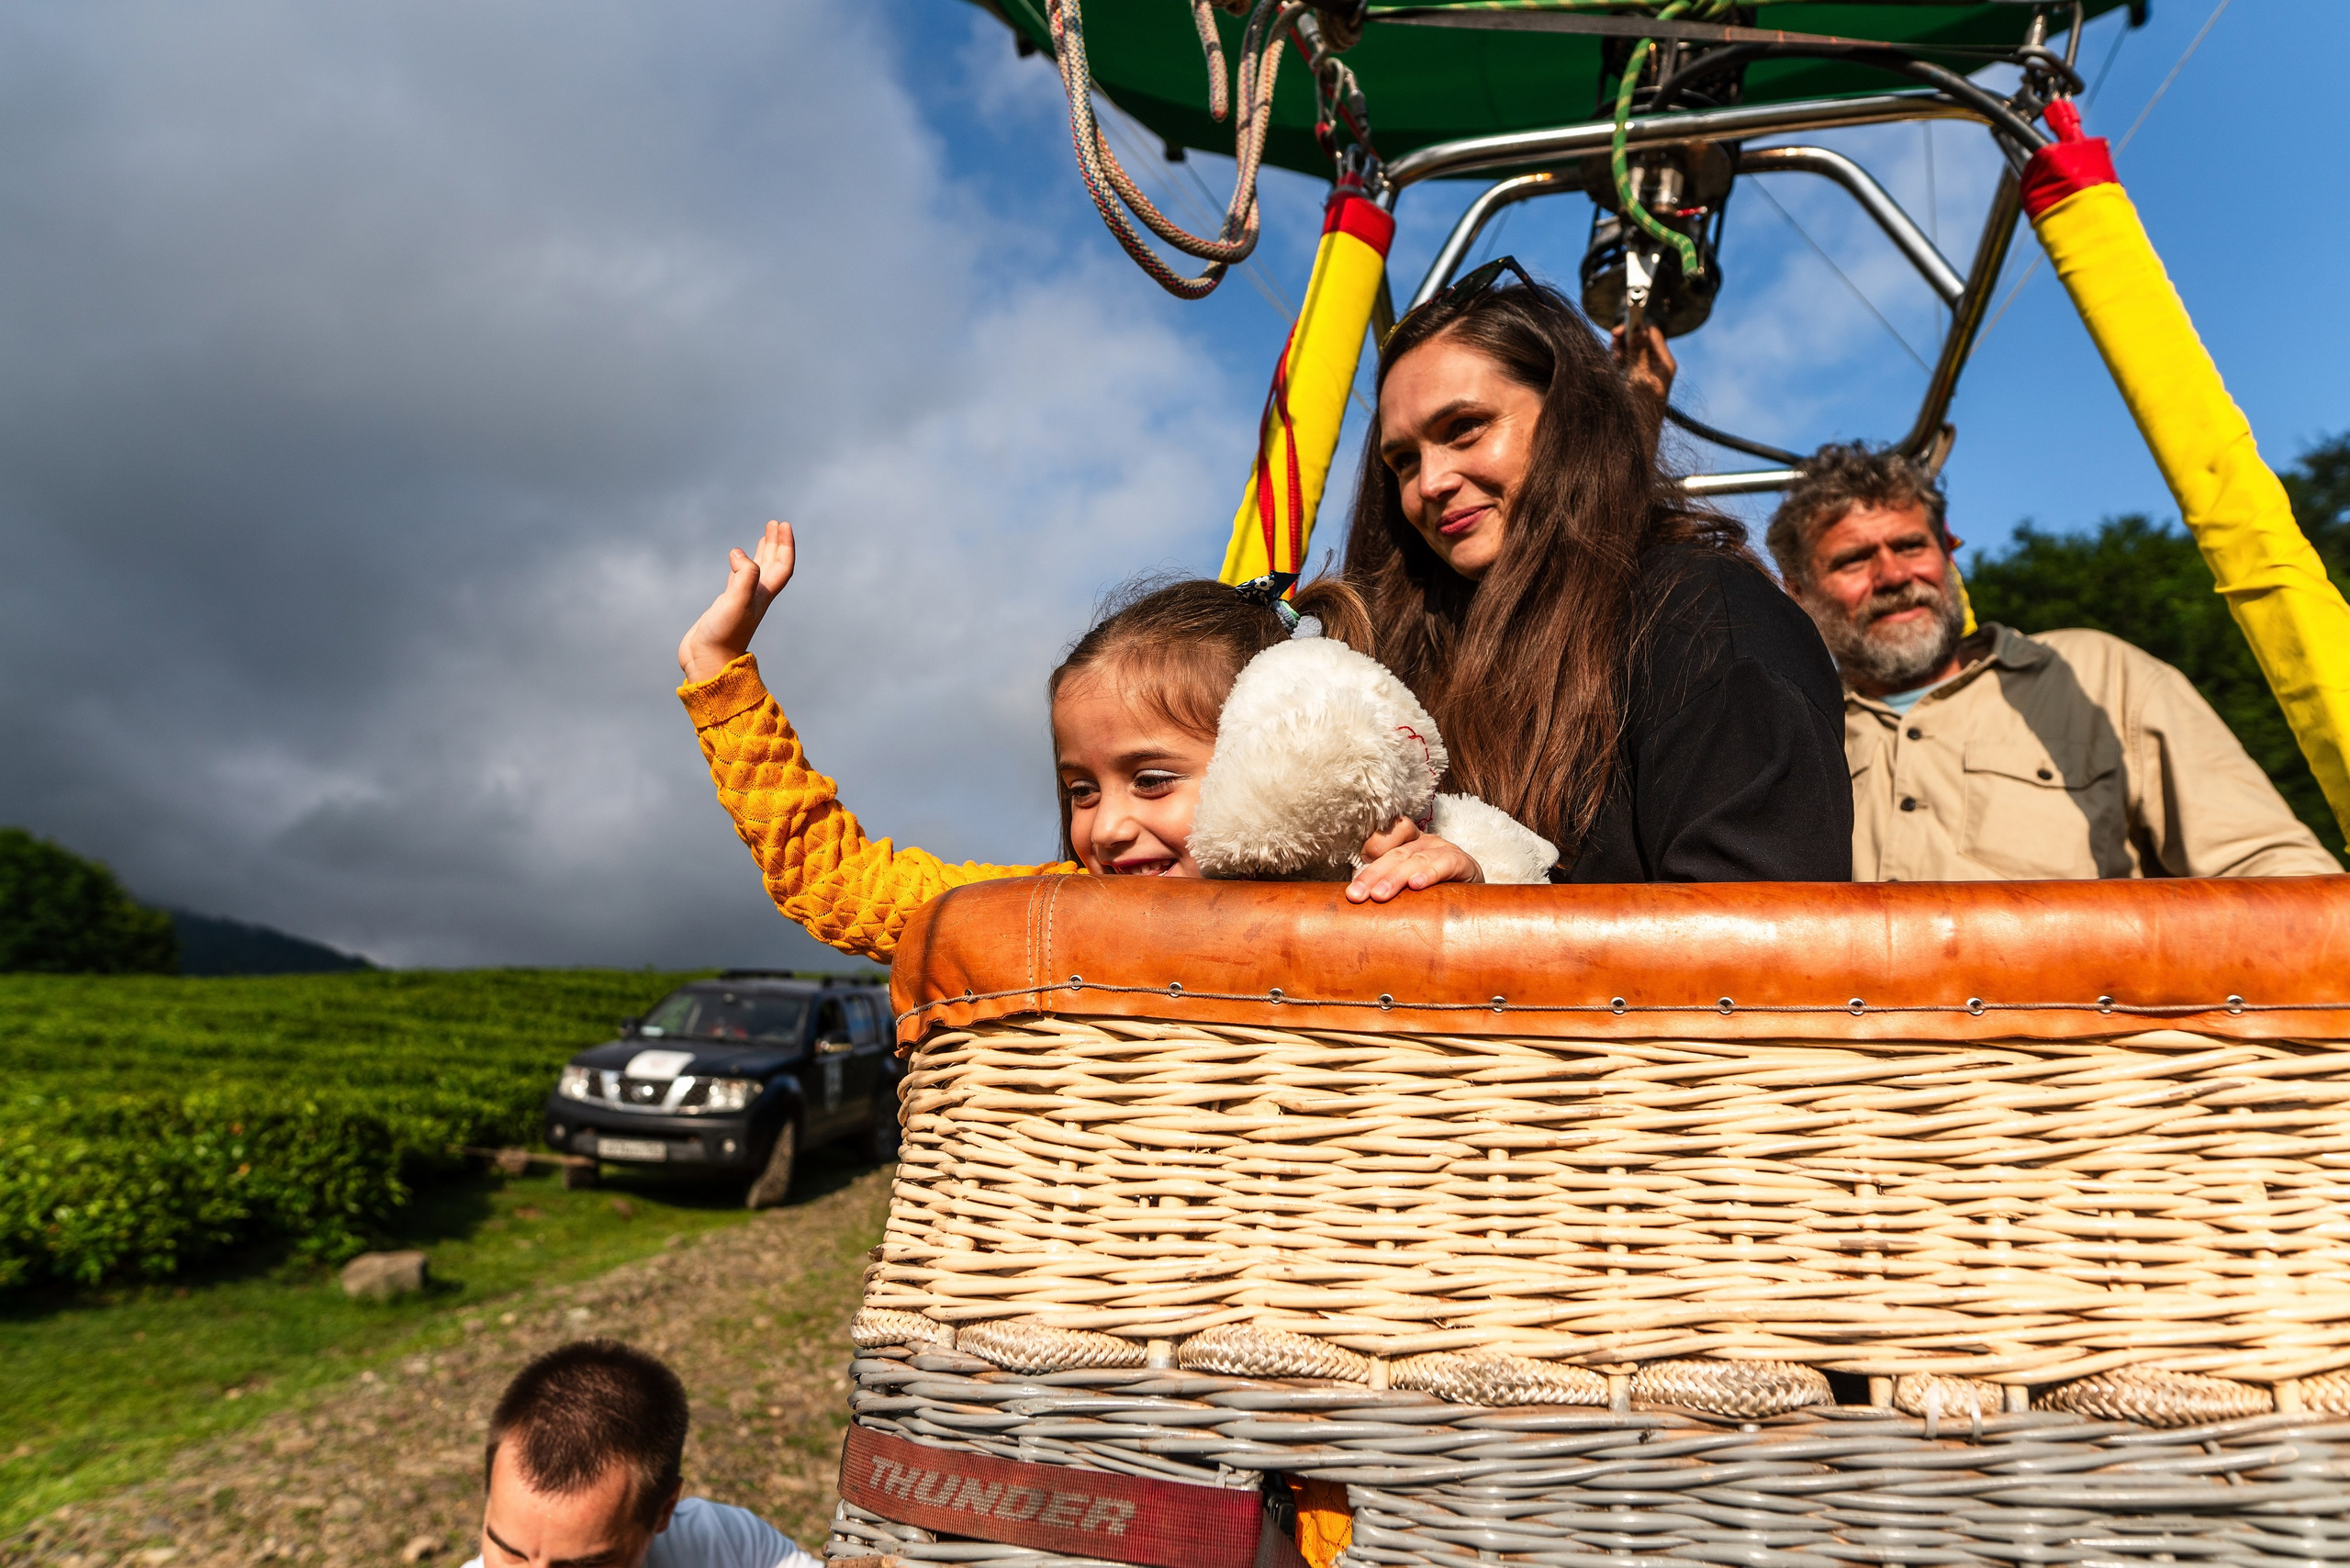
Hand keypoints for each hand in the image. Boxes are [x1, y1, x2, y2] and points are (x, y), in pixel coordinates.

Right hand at [678, 520, 793, 683]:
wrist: (707, 662)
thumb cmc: (723, 636)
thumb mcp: (736, 602)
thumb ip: (744, 576)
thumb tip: (740, 554)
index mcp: (763, 595)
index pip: (782, 566)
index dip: (785, 545)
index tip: (782, 524)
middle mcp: (755, 597)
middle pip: (773, 565)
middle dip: (775, 543)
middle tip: (774, 523)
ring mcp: (741, 601)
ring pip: (757, 571)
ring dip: (762, 552)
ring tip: (764, 535)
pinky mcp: (726, 606)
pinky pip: (738, 579)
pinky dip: (740, 565)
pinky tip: (736, 559)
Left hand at [1345, 817, 1484, 902]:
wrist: (1476, 900)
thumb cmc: (1433, 895)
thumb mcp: (1405, 889)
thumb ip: (1381, 887)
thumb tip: (1352, 897)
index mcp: (1405, 844)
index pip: (1383, 838)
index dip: (1367, 854)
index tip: (1352, 881)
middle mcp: (1422, 842)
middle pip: (1394, 853)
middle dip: (1372, 875)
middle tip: (1356, 895)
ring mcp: (1442, 849)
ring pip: (1415, 859)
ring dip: (1395, 878)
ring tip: (1380, 895)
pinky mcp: (1462, 861)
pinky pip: (1444, 864)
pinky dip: (1429, 874)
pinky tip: (1417, 885)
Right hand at [1612, 322, 1675, 453]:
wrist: (1636, 435)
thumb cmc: (1642, 408)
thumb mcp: (1640, 374)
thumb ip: (1639, 350)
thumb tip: (1639, 327)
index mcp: (1664, 363)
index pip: (1652, 333)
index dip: (1637, 327)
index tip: (1622, 329)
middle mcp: (1656, 366)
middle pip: (1640, 340)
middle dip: (1626, 339)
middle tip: (1614, 340)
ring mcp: (1644, 373)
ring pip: (1629, 351)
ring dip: (1619, 350)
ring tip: (1613, 355)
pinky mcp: (1632, 380)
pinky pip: (1623, 363)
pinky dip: (1616, 361)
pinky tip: (1612, 365)